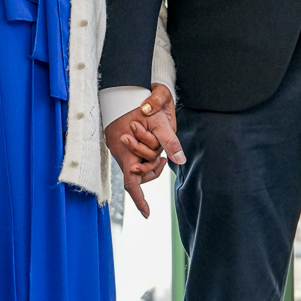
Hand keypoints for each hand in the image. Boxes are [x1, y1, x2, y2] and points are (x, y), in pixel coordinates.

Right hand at [105, 83, 185, 218]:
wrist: (127, 86)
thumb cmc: (143, 102)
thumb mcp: (159, 122)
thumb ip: (169, 141)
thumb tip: (180, 160)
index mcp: (125, 150)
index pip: (131, 182)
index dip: (140, 199)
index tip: (148, 214)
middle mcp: (120, 151)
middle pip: (139, 174)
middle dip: (152, 170)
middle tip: (164, 159)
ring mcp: (120, 147)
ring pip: (139, 164)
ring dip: (151, 158)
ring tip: (160, 147)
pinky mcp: (122, 143)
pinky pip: (135, 155)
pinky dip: (147, 153)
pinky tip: (155, 146)